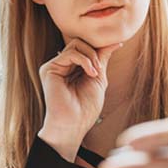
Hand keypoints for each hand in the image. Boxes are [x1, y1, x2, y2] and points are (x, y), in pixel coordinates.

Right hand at [38, 38, 121, 161]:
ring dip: (91, 56)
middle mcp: (62, 66)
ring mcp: (55, 67)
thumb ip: (102, 59)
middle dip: (95, 52)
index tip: (118, 45)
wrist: (74, 124)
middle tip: (100, 70)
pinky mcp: (49, 69)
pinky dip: (85, 60)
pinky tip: (90, 73)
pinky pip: (71, 53)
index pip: (86, 48)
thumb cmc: (86, 107)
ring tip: (95, 73)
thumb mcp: (99, 78)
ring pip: (76, 44)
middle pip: (80, 43)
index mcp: (72, 68)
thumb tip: (114, 42)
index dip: (100, 47)